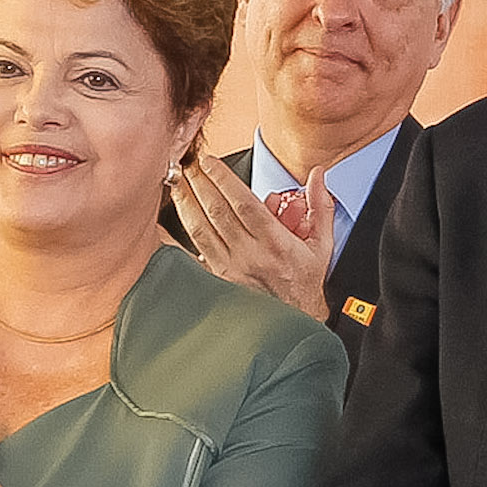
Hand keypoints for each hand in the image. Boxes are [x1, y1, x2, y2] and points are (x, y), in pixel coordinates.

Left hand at [171, 152, 331, 316]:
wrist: (295, 324)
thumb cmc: (305, 284)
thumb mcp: (322, 245)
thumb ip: (320, 207)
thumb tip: (318, 176)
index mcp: (275, 242)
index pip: (243, 203)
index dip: (223, 179)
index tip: (210, 162)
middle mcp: (250, 255)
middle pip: (217, 212)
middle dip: (199, 184)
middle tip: (188, 163)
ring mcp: (231, 269)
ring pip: (200, 231)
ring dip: (186, 204)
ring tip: (176, 183)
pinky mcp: (218, 280)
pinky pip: (193, 255)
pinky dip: (177, 238)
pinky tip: (165, 224)